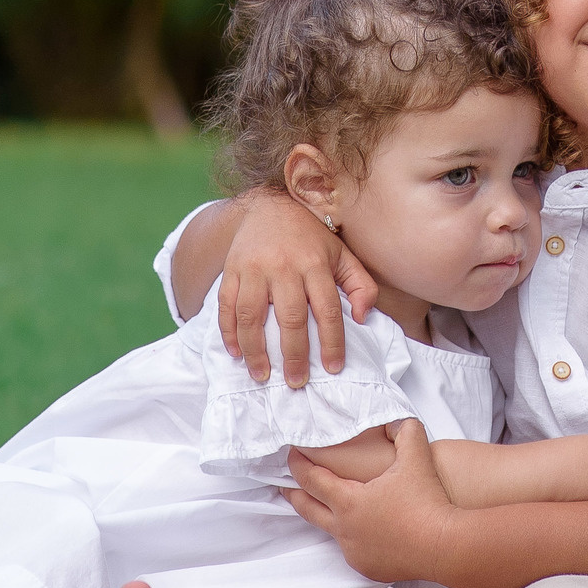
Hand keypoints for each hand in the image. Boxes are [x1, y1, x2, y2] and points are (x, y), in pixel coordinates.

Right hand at [218, 187, 377, 386]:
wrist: (269, 205)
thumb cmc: (311, 237)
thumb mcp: (342, 253)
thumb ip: (360, 284)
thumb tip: (362, 317)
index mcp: (315, 263)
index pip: (327, 310)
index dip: (331, 342)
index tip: (333, 368)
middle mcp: (284, 266)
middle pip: (289, 317)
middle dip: (293, 354)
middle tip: (296, 382)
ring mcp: (254, 268)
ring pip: (251, 315)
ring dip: (255, 350)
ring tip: (262, 375)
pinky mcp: (231, 269)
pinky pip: (226, 305)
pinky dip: (228, 332)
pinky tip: (236, 353)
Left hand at [285, 418, 457, 584]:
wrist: (445, 545)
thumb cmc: (427, 501)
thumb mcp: (417, 457)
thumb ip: (405, 432)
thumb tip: (397, 421)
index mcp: (348, 502)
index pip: (312, 480)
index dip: (298, 465)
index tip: (290, 455)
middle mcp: (344, 530)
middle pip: (307, 510)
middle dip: (293, 495)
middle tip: (282, 487)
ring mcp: (355, 552)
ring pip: (332, 532)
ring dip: (327, 517)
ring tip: (327, 507)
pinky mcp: (368, 568)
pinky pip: (354, 550)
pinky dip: (354, 538)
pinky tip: (363, 531)